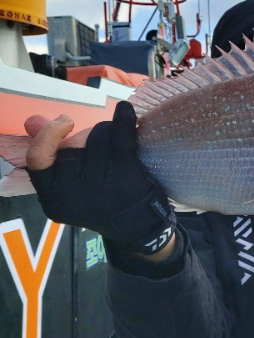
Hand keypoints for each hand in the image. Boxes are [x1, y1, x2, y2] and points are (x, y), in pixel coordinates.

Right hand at [26, 101, 175, 254]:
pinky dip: (124, 119)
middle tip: (103, 148)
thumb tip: (32, 121)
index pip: (38, 158)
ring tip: (118, 150)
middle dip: (88, 137)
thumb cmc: (100, 199)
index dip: (48, 135)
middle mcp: (73, 193)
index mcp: (52, 196)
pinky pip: (121, 136)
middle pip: (75, 142)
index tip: (65, 123)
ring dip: (109, 134)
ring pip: (99, 135)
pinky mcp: (126, 175)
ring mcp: (100, 185)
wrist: (137, 226)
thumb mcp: (70, 183)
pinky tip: (125, 111)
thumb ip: (49, 151)